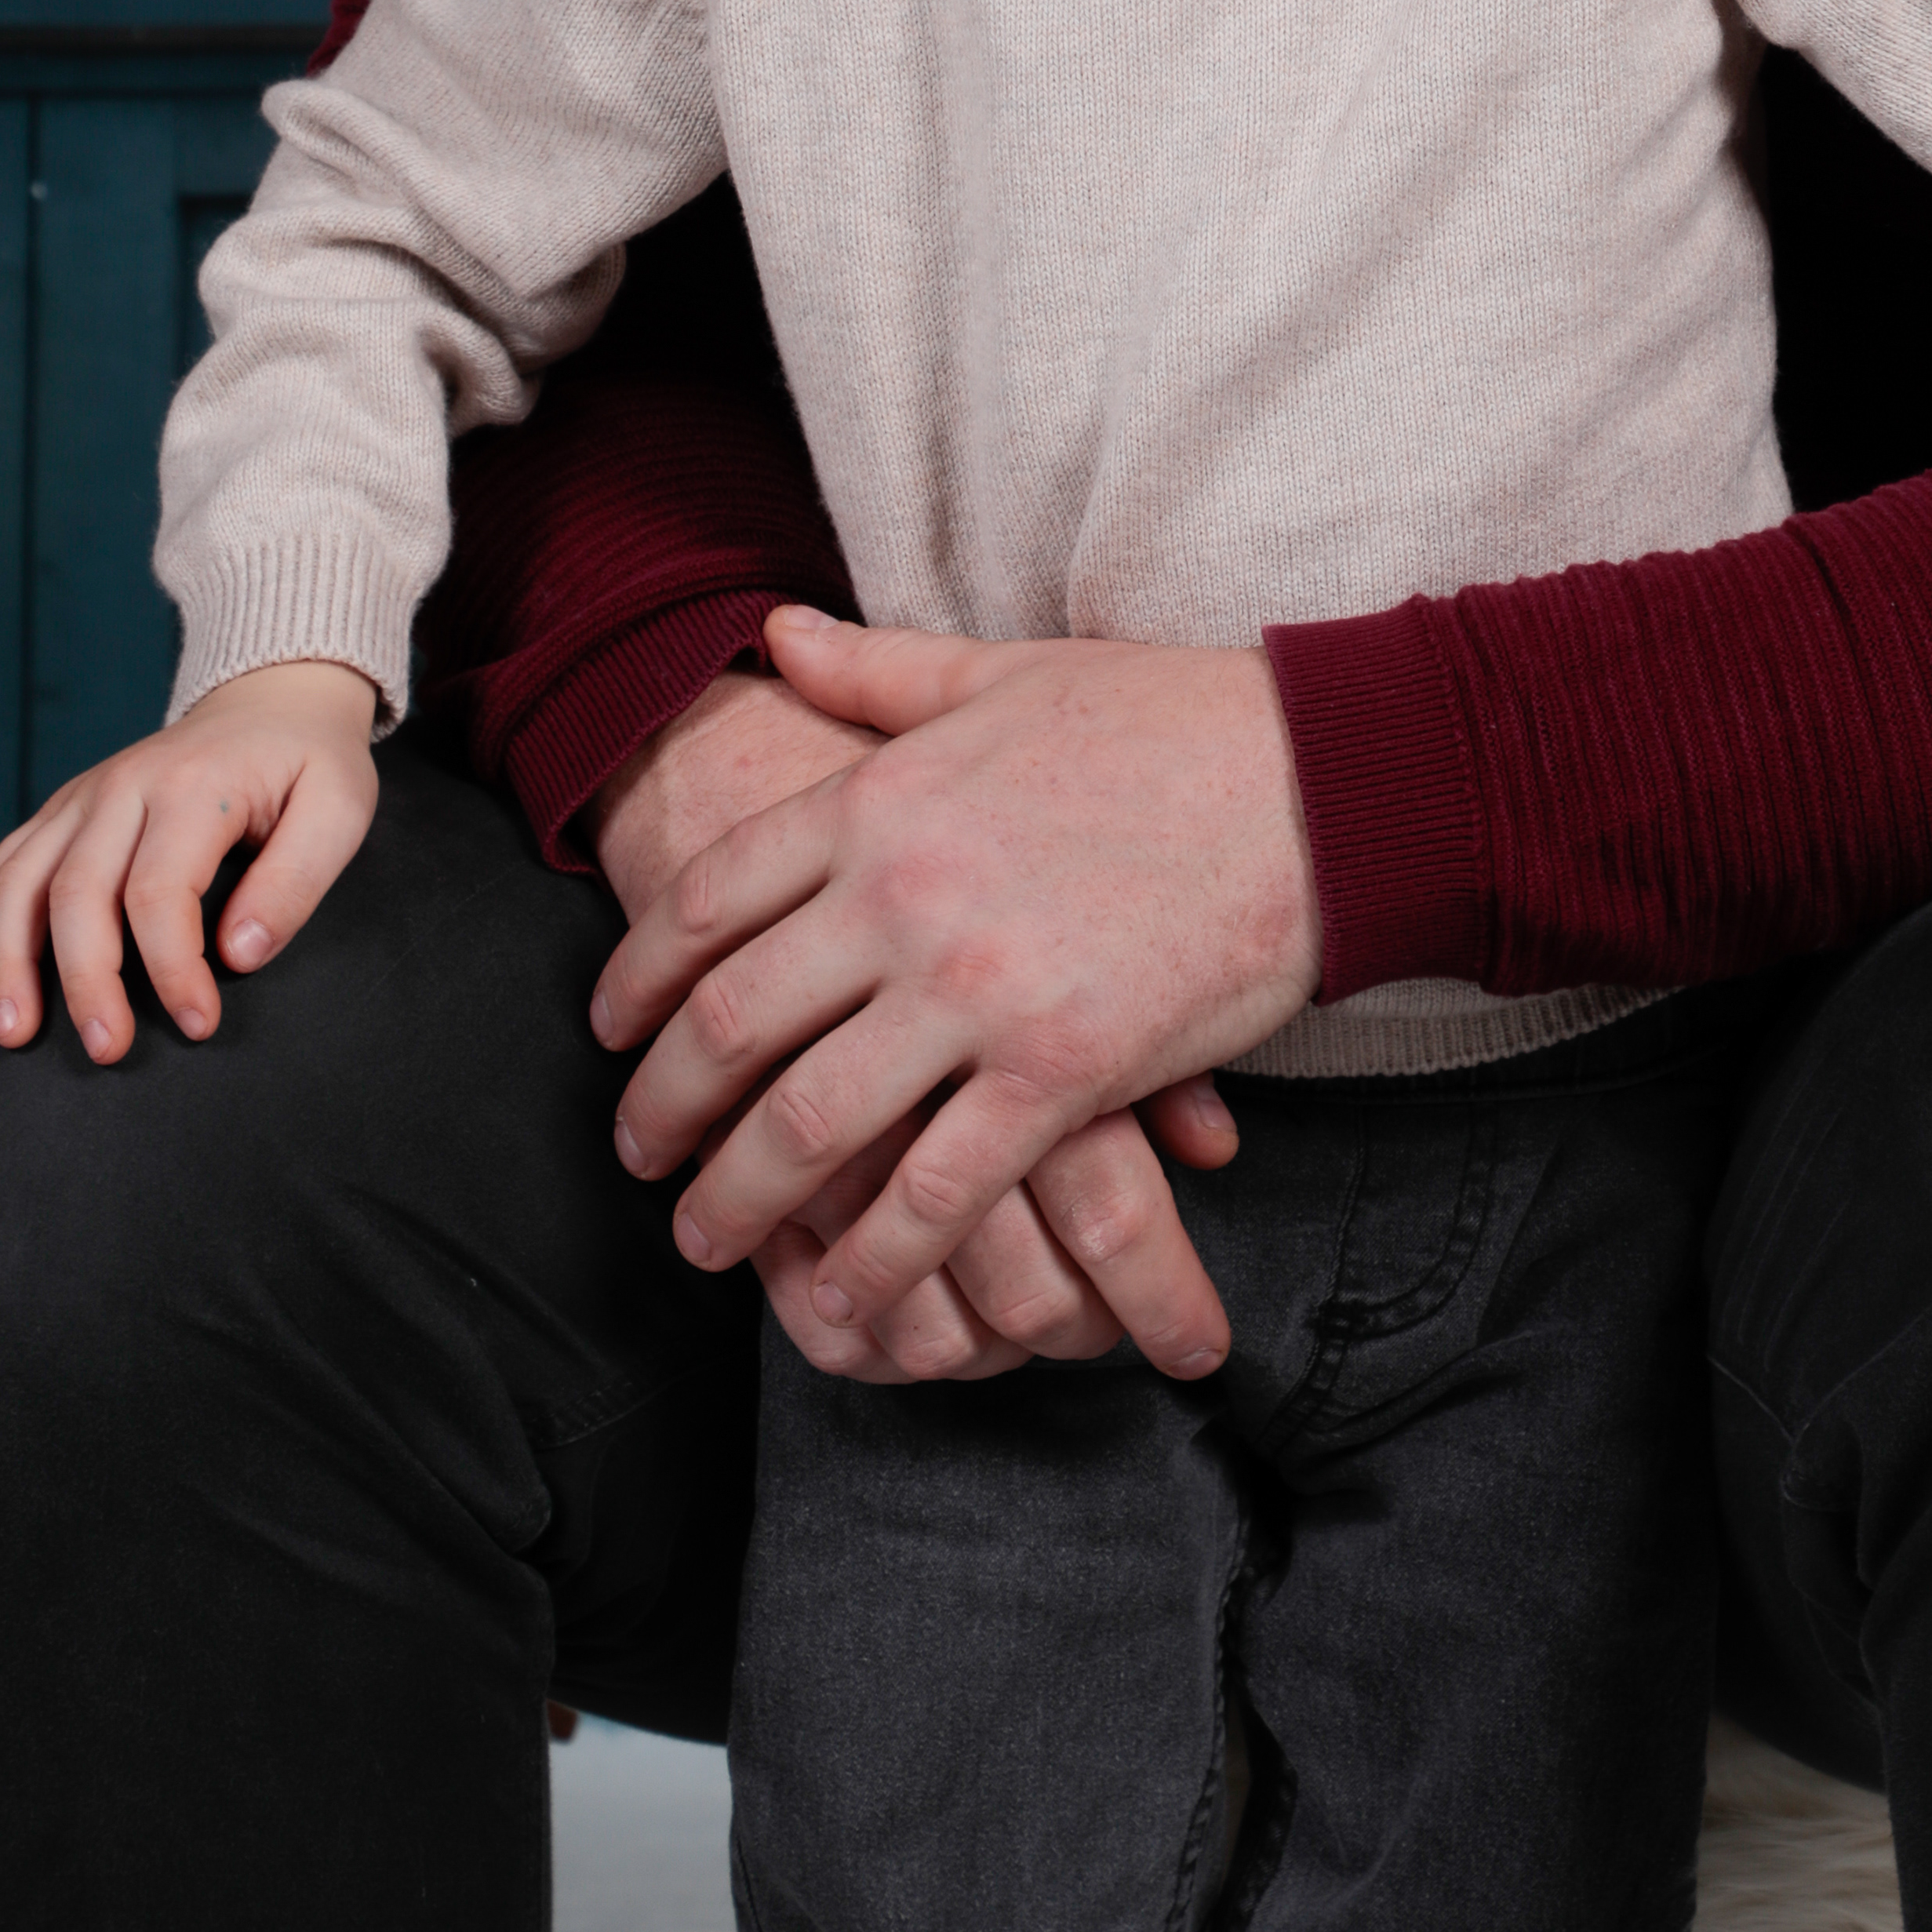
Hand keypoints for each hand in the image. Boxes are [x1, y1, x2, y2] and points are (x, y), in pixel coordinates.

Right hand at [0, 657, 380, 1061]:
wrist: (275, 698)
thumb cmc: (310, 762)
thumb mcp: (339, 808)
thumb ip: (296, 881)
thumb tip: (239, 955)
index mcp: (194, 786)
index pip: (160, 892)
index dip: (171, 969)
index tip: (198, 1024)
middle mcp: (125, 785)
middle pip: (78, 893)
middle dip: (85, 982)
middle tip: (105, 1050)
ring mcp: (84, 795)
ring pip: (20, 880)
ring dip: (8, 961)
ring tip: (14, 1034)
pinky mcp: (65, 809)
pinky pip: (2, 864)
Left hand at [593, 608, 1318, 1363]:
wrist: (1320, 782)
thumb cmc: (1169, 722)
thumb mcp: (1004, 674)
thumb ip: (876, 671)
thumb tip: (772, 634)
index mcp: (882, 795)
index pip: (708, 898)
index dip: (636, 980)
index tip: (611, 1033)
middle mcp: (905, 895)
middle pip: (731, 1026)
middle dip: (663, 1110)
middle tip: (638, 1159)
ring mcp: (978, 991)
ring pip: (810, 1127)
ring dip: (739, 1203)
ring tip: (708, 1243)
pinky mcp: (1060, 1074)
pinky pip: (935, 1194)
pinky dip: (873, 1260)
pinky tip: (843, 1297)